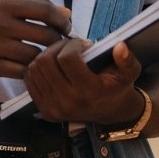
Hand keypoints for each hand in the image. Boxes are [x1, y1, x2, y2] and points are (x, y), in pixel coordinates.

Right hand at [0, 0, 70, 79]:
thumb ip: (33, 7)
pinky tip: (30, 69)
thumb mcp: (1, 7)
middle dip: (58, 42)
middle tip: (60, 47)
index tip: (66, 28)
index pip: (44, 10)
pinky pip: (21, 72)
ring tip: (45, 59)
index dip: (61, 20)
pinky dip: (30, 72)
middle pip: (44, 35)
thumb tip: (66, 13)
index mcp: (4, 5)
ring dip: (44, 59)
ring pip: (34, 56)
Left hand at [23, 38, 143, 124]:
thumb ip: (127, 60)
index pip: (67, 58)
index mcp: (89, 91)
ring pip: (34, 69)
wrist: (110, 113)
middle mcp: (68, 102)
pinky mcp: (45, 111)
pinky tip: (51, 66)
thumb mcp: (129, 73)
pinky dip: (37, 68)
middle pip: (45, 62)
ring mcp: (54, 108)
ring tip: (60, 55)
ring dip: (45, 55)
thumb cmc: (117, 87)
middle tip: (68, 46)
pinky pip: (29, 80)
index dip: (72, 44)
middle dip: (56, 47)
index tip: (82, 44)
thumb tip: (120, 47)